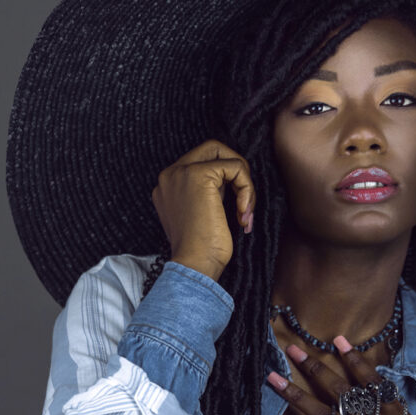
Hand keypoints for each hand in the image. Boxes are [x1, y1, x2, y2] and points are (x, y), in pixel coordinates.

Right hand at [151, 139, 255, 280]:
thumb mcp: (200, 217)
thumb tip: (232, 183)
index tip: (234, 210)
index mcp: (168, 185)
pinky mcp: (199, 174)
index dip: (226, 181)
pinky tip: (242, 214)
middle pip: (213, 149)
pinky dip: (247, 190)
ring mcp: (182, 172)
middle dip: (237, 172)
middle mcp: (170, 174)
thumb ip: (207, 194)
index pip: (202, 161)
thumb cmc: (201, 252)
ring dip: (245, 185)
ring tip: (244, 214)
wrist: (195, 265)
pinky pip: (236, 167)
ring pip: (227, 157)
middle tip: (244, 203)